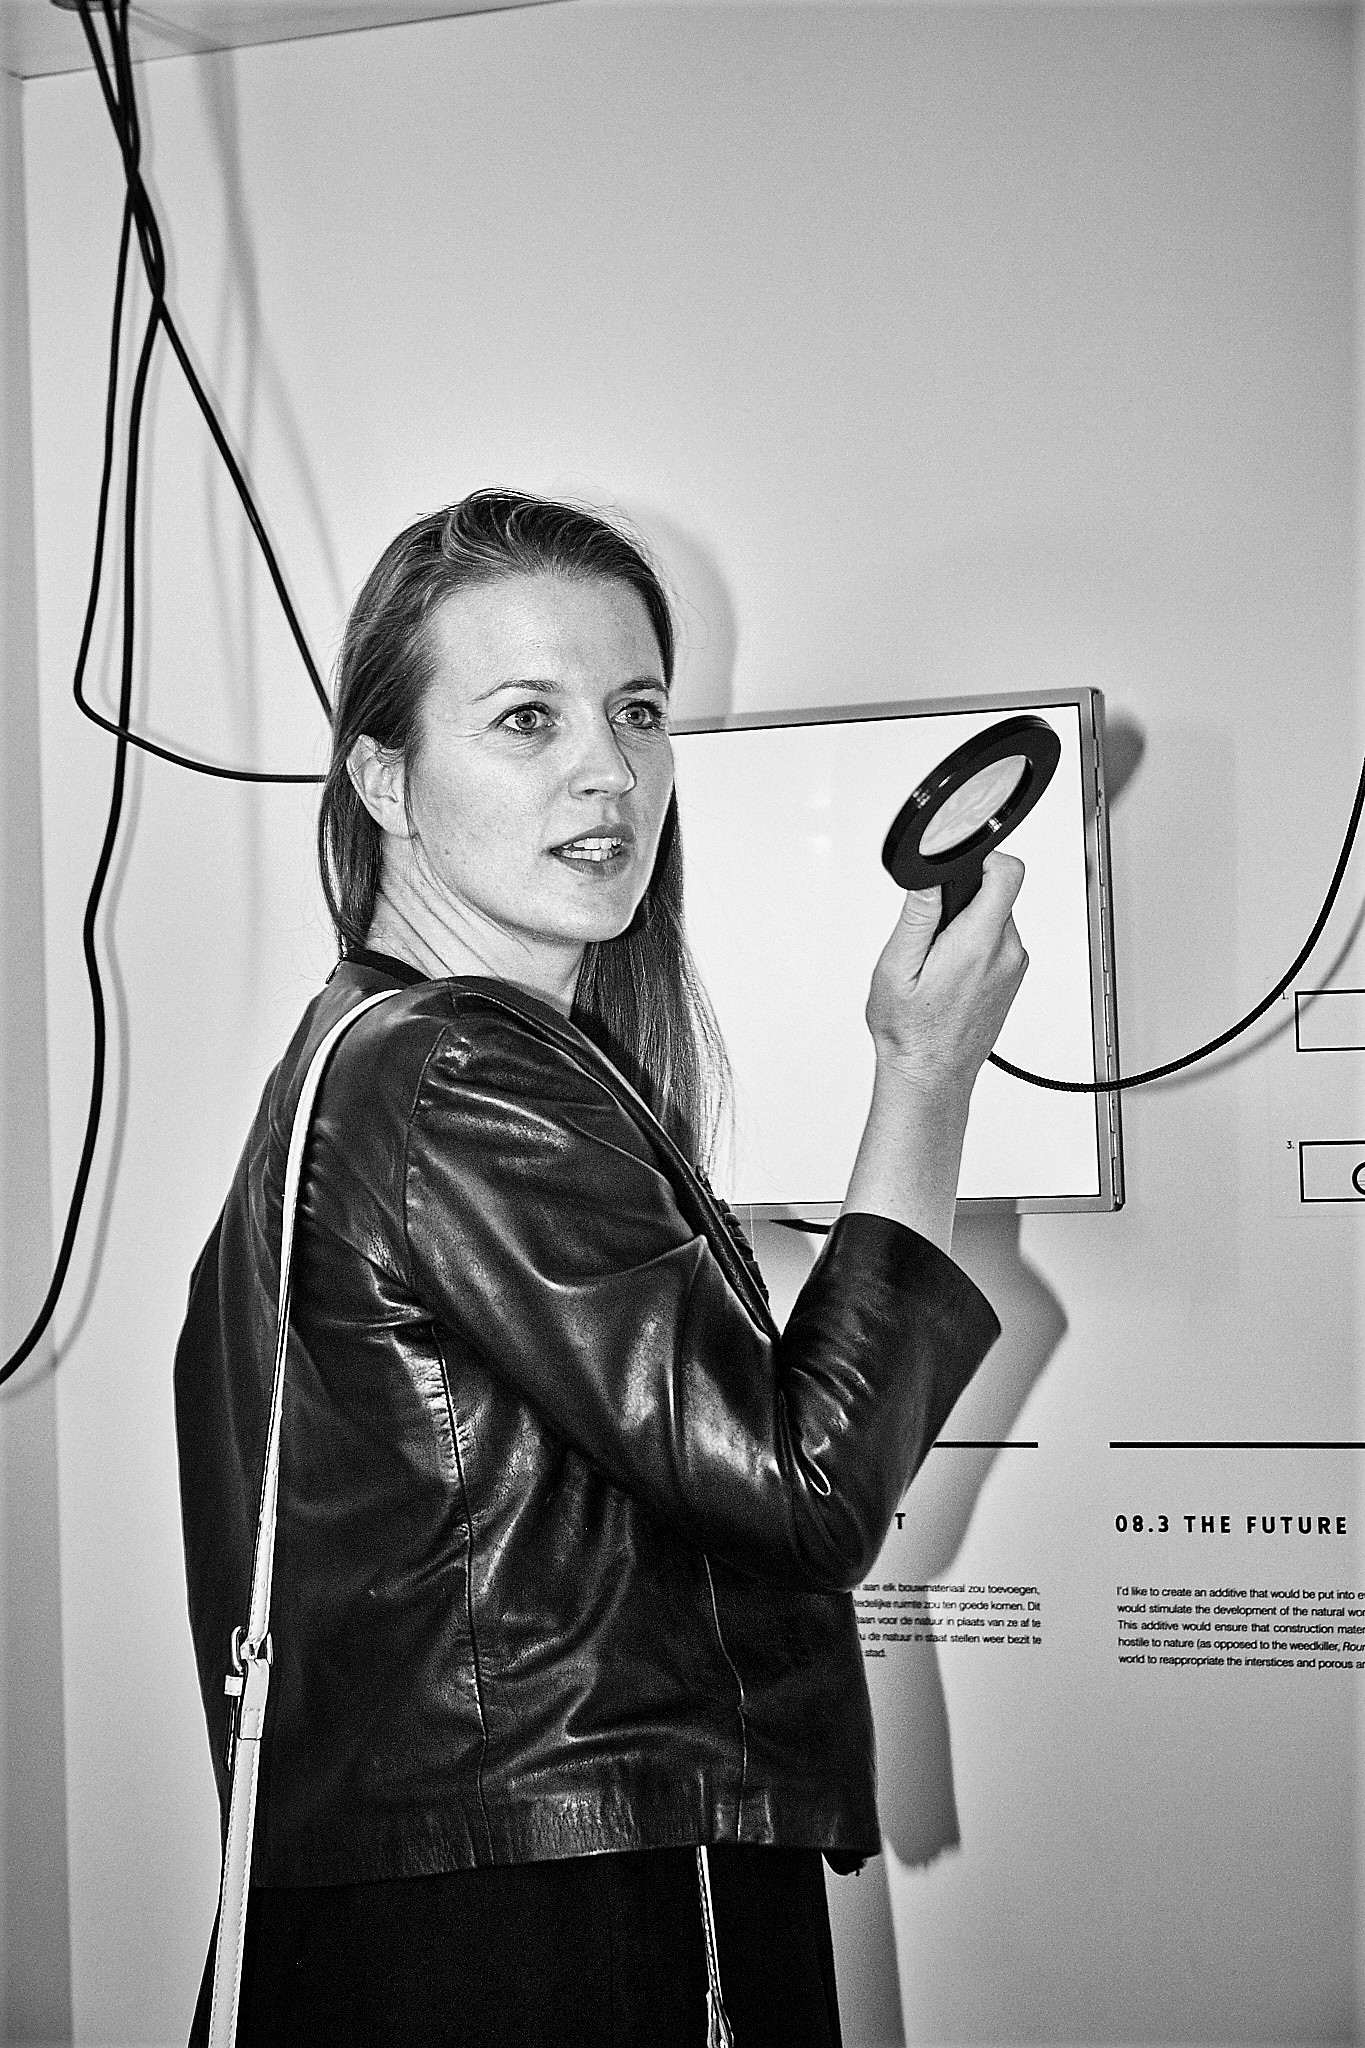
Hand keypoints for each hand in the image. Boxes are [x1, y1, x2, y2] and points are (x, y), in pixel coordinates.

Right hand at [864, 852, 1028, 1098]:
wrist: (930, 1075)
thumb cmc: (911, 1031)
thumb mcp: (897, 967)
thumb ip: (919, 915)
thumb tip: (930, 875)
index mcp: (978, 943)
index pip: (1007, 873)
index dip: (983, 859)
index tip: (956, 870)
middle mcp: (1007, 953)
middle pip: (997, 894)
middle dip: (962, 900)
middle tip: (932, 934)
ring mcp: (1014, 967)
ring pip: (996, 918)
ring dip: (968, 925)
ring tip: (938, 960)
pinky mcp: (1013, 978)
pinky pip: (998, 942)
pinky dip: (975, 946)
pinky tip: (950, 973)